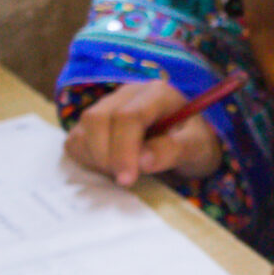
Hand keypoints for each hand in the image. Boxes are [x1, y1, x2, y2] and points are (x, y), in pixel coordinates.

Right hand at [62, 79, 224, 188]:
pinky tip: (110, 169)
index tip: (127, 178)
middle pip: (98, 119)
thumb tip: (143, 160)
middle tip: (126, 180)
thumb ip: (174, 150)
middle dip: (108, 156)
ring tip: (122, 173)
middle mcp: (127, 94)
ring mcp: (107, 106)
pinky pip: (75, 140)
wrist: (187, 145)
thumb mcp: (198, 148)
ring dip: (96, 158)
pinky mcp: (93, 124)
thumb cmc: (194, 144)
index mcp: (157, 93)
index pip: (129, 116)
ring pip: (83, 128)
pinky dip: (86, 159)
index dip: (124, 149)